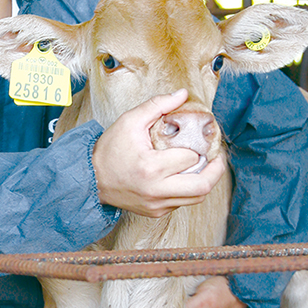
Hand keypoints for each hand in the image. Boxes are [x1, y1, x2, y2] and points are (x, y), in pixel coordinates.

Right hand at [92, 90, 224, 217]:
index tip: (198, 137)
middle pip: (202, 187)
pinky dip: (188, 189)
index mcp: (151, 167)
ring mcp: (157, 205)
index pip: (190, 157)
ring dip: (205, 181)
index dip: (196, 146)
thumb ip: (158, 105)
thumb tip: (183, 94)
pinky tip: (184, 175)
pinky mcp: (156, 212)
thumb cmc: (109, 150)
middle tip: (217, 157)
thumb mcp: (130, 121)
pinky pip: (182, 202)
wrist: (90, 178)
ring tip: (206, 165)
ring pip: (196, 198)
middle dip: (216, 170)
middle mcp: (156, 191)